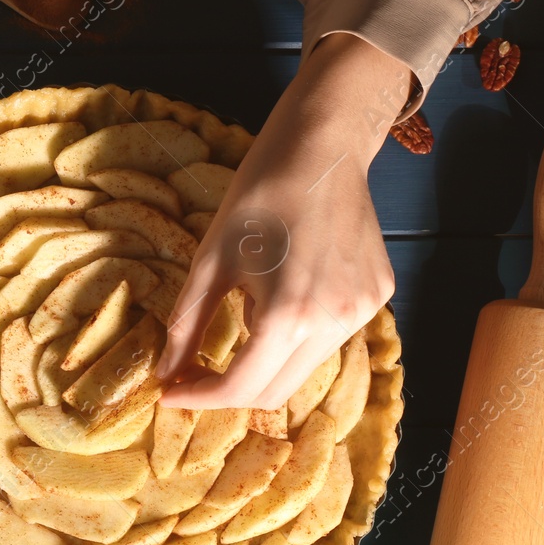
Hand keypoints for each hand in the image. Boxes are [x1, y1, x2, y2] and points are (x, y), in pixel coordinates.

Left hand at [158, 34, 409, 409]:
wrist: (323, 146)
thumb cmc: (259, 194)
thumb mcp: (211, 260)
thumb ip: (187, 324)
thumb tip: (166, 373)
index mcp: (289, 315)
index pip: (241, 389)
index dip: (200, 398)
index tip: (171, 392)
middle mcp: (334, 323)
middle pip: (274, 391)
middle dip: (229, 388)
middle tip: (195, 369)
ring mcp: (363, 312)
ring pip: (304, 368)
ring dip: (265, 358)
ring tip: (250, 308)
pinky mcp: (377, 298)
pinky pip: (329, 338)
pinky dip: (299, 334)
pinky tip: (288, 289)